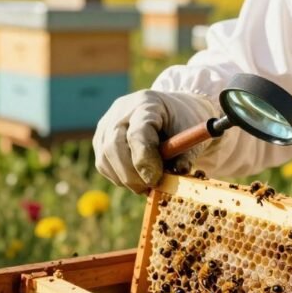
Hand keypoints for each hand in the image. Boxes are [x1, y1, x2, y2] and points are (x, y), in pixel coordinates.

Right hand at [94, 90, 217, 192]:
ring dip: (125, 179)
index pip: (137, 134)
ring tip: (146, 185)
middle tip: (150, 188)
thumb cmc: (182, 122)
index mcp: (146, 104)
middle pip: (114, 146)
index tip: (155, 180)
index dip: (144, 160)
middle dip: (131, 175)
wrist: (171, 110)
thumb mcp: (191, 134)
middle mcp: (121, 110)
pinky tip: (136, 177)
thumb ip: (185, 154)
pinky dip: (118, 177)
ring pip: (105, 158)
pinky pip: (103, 164)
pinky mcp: (101, 137)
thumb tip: (178, 173)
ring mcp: (107, 123)